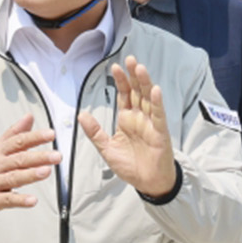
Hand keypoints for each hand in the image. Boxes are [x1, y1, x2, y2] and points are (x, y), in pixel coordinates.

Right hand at [0, 114, 58, 218]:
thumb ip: (14, 133)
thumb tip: (29, 117)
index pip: (18, 141)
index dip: (35, 137)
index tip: (50, 134)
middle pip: (18, 159)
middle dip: (38, 157)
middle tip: (56, 155)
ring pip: (13, 178)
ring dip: (30, 175)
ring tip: (46, 172)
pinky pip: (7, 200)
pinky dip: (20, 200)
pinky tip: (32, 200)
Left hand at [77, 57, 175, 198]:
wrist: (148, 183)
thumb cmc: (131, 166)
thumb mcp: (107, 148)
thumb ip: (95, 132)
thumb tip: (81, 115)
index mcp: (127, 119)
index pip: (124, 95)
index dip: (120, 81)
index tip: (115, 66)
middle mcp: (140, 117)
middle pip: (137, 91)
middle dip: (133, 75)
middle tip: (130, 59)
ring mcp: (151, 123)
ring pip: (149, 99)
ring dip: (145, 83)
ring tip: (140, 68)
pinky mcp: (160, 133)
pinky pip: (159, 115)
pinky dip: (158, 103)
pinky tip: (155, 90)